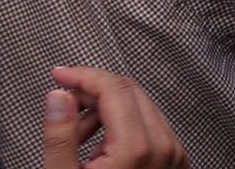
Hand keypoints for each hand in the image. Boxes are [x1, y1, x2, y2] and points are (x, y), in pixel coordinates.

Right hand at [42, 67, 187, 168]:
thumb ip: (60, 136)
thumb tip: (58, 96)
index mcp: (137, 149)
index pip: (113, 89)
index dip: (83, 76)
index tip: (59, 75)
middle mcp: (164, 148)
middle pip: (130, 93)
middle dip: (93, 94)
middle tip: (64, 108)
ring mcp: (175, 155)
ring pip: (142, 107)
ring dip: (107, 111)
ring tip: (78, 139)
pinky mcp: (176, 162)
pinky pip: (152, 127)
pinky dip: (124, 127)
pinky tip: (100, 150)